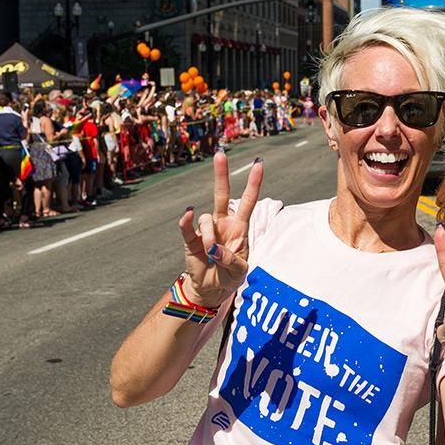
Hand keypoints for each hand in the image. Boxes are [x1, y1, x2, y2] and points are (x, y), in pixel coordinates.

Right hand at [177, 151, 262, 306]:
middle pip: (221, 194)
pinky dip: (186, 221)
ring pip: (206, 219)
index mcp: (239, 227)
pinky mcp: (190, 240)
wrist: (211, 290)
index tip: (258, 163)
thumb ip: (231, 260)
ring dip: (209, 237)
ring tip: (212, 255)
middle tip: (220, 154)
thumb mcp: (240, 271)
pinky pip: (186, 226)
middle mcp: (222, 223)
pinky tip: (187, 215)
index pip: (248, 201)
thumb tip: (215, 248)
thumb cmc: (230, 277)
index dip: (253, 183)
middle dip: (221, 174)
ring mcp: (206, 230)